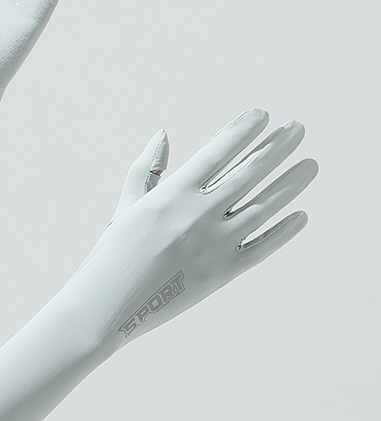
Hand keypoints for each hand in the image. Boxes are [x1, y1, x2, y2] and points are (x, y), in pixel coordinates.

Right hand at [61, 108, 317, 351]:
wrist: (110, 306)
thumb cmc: (114, 252)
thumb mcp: (128, 205)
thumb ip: (147, 168)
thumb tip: (163, 133)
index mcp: (173, 194)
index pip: (218, 151)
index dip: (243, 130)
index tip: (264, 115)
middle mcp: (199, 215)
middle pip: (249, 173)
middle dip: (277, 147)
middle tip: (298, 129)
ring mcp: (215, 245)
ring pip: (264, 206)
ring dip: (290, 183)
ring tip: (310, 165)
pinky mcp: (224, 273)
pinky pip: (262, 247)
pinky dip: (283, 231)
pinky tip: (301, 215)